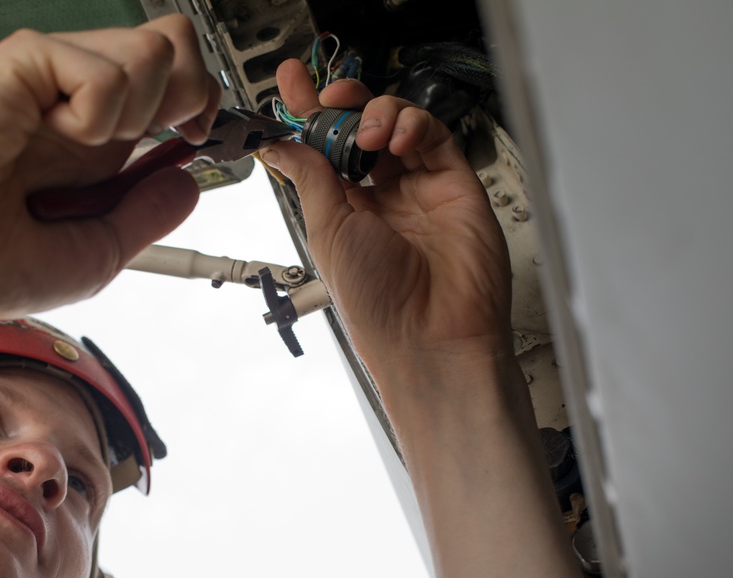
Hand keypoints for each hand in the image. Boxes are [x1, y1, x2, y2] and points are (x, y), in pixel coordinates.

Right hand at [0, 15, 219, 313]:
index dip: (203, 108)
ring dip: (137, 114)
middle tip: (161, 137)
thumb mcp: (92, 256)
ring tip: (83, 147)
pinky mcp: (33, 60)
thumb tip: (187, 183)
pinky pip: (108, 73)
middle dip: (193, 96)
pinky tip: (55, 135)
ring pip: (157, 51)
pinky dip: (96, 117)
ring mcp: (60, 77)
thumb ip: (145, 217)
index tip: (198, 141)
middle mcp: (84, 104)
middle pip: (179, 48)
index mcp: (96, 144)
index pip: (178, 89)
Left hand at [262, 59, 510, 375]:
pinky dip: (414, 124)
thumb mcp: (327, 230)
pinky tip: (397, 138)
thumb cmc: (375, 302)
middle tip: (329, 97)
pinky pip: (435, 137)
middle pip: (361, 128)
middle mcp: (381, 196)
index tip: (290, 84)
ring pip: (399, 124)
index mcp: (343, 209)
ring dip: (377, 113)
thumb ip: (309, 177)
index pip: (323, 147)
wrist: (429, 337)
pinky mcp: (456, 184)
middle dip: (343, 104)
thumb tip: (278, 144)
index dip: (307, 113)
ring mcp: (419, 189)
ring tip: (368, 131)